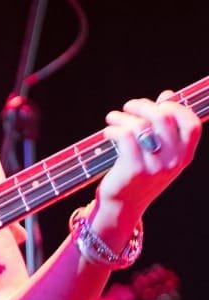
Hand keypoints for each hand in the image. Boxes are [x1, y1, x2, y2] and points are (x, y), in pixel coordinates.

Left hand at [99, 91, 201, 217]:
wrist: (123, 205)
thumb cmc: (140, 172)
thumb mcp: (159, 152)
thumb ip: (164, 125)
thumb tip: (167, 95)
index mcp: (184, 155)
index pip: (192, 124)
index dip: (176, 107)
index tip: (159, 103)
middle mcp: (173, 161)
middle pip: (163, 118)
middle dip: (143, 106)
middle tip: (129, 106)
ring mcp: (155, 166)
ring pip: (141, 125)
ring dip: (122, 116)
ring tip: (113, 118)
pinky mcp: (134, 169)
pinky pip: (125, 136)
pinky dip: (113, 129)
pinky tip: (108, 133)